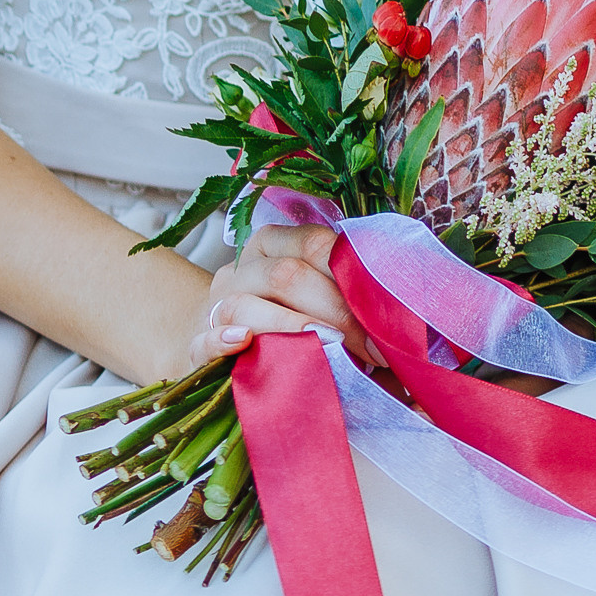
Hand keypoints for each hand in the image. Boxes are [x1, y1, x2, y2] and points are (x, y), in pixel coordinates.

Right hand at [189, 216, 377, 372]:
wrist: (217, 346)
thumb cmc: (281, 326)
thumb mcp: (312, 303)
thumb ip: (345, 305)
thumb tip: (400, 335)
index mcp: (274, 247)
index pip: (314, 244)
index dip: (352, 280)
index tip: (386, 323)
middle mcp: (244, 269)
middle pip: (287, 275)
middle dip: (334, 312)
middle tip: (370, 351)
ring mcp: (216, 306)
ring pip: (246, 303)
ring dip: (289, 326)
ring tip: (324, 347)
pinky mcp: (195, 346)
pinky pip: (204, 339)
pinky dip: (223, 340)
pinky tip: (243, 343)